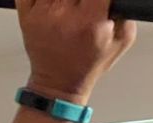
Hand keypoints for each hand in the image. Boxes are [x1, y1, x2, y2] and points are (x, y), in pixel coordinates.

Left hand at [18, 0, 135, 103]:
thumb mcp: (123, 38)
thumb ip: (127, 9)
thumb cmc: (88, 64)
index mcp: (90, 21)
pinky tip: (53, 2)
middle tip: (84, 2)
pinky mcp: (26, 16)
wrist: (58, 84)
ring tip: (70, 3)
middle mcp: (64, 16)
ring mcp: (42, 15)